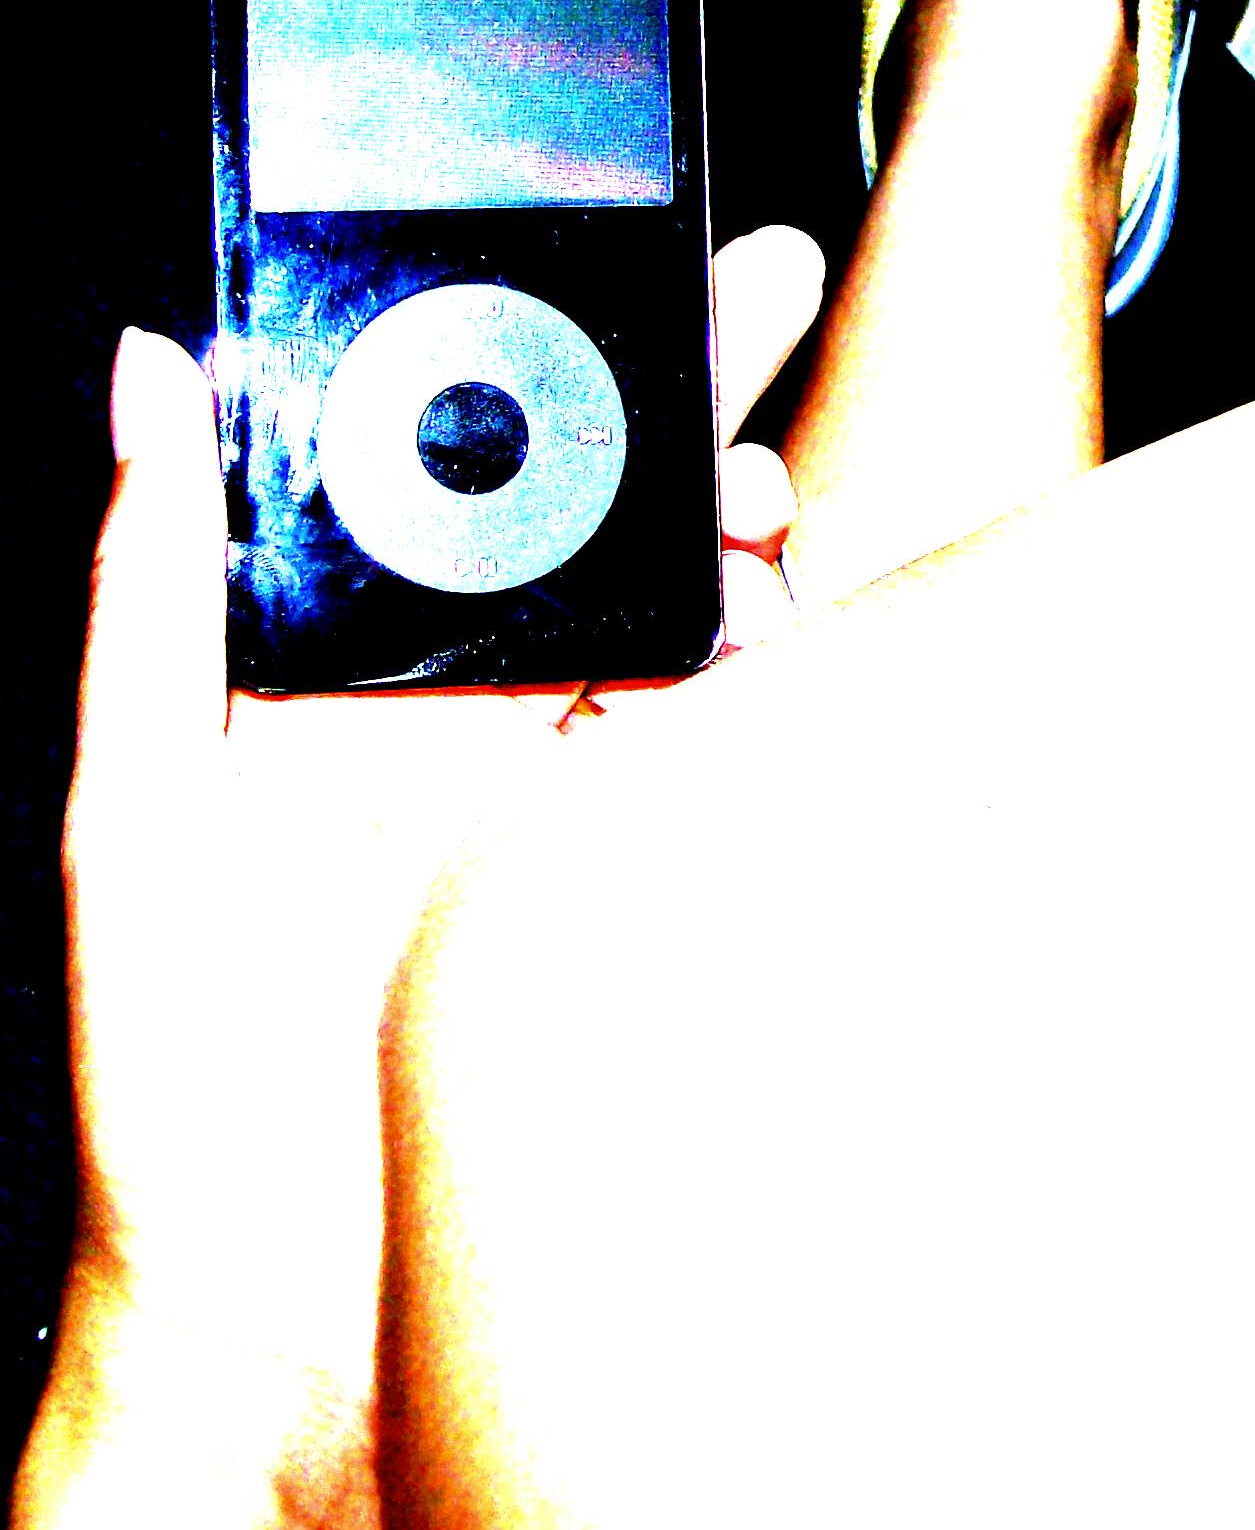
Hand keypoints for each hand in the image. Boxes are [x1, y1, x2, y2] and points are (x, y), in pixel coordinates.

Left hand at [14, 227, 822, 1527]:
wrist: (282, 1317)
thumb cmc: (177, 1080)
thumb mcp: (141, 816)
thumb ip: (155, 598)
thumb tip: (144, 384)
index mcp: (346, 681)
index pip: (452, 490)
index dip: (531, 371)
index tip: (590, 268)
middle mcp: (469, 719)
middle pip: (599, 525)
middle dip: (689, 399)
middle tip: (756, 290)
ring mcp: (569, 793)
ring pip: (686, 615)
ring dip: (739, 529)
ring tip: (762, 480)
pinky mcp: (642, 870)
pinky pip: (725, 743)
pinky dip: (771, 668)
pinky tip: (782, 614)